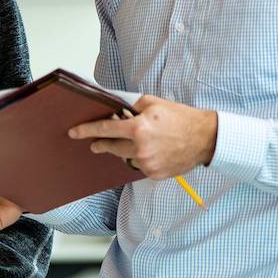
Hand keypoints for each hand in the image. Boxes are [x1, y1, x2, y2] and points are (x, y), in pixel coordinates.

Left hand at [69, 94, 217, 179]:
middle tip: (96, 144)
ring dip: (126, 150)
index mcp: (138, 128)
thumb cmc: (180, 118)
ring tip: (139, 141)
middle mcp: (140, 148)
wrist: (204, 138)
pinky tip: (153, 151)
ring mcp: (147, 164)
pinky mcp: (155, 174)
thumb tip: (115, 109)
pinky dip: (141, 158)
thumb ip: (131, 106)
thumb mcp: (153, 103)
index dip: (87, 131)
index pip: (105, 129)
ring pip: (125, 157)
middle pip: (111, 147)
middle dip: (102, 144)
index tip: (73, 133)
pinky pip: (139, 166)